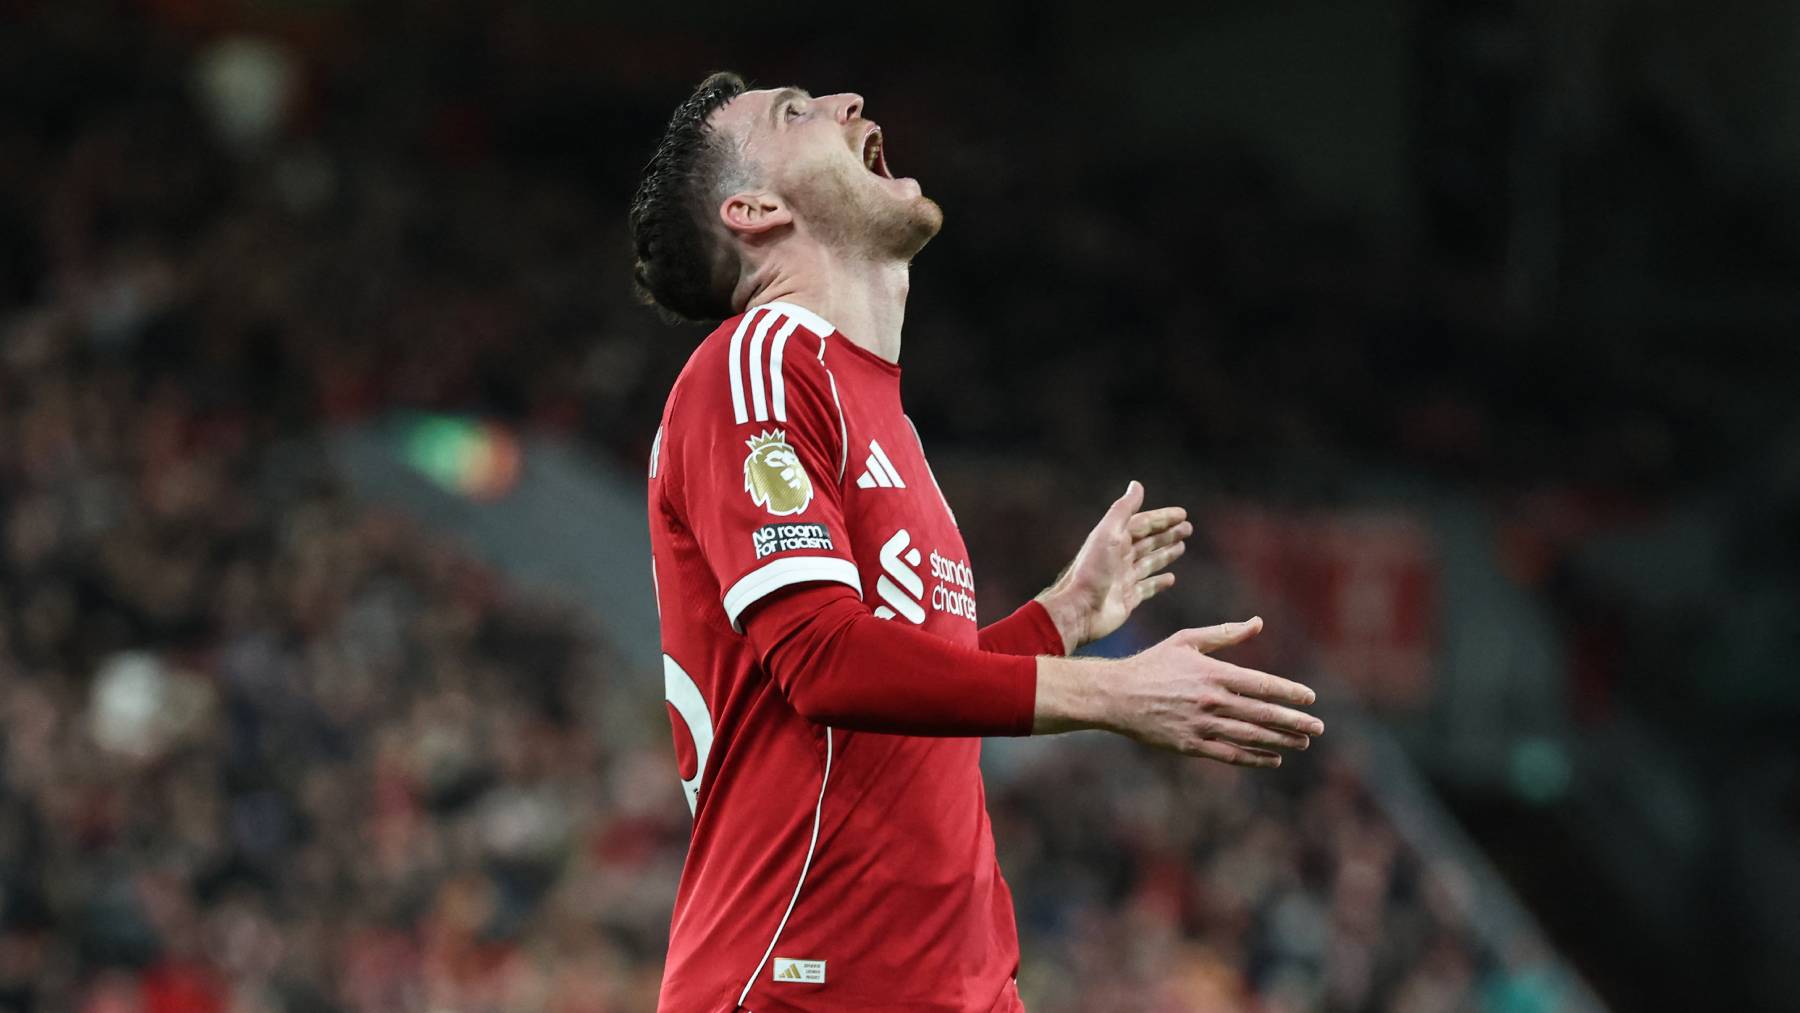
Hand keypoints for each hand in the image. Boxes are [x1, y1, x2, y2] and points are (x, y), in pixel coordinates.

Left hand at [1037, 481, 1191, 651]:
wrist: (1079, 609)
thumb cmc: (1092, 570)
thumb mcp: (1107, 534)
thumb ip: (1123, 510)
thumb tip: (1137, 485)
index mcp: (1114, 540)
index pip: (1143, 524)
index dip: (1162, 518)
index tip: (1183, 514)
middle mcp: (1119, 557)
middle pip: (1148, 541)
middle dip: (1167, 534)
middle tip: (1188, 528)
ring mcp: (1123, 579)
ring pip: (1149, 562)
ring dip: (1165, 553)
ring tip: (1182, 546)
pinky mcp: (1127, 599)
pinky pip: (1147, 587)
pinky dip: (1159, 582)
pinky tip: (1171, 578)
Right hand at [1085, 617, 1322, 766]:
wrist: (1115, 695)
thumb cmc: (1152, 663)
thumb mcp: (1187, 640)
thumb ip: (1224, 634)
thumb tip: (1258, 623)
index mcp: (1213, 673)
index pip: (1262, 684)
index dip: (1289, 692)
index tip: (1310, 698)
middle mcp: (1210, 700)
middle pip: (1262, 714)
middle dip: (1294, 721)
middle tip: (1318, 727)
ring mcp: (1200, 725)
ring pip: (1250, 736)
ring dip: (1280, 741)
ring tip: (1302, 743)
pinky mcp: (1189, 745)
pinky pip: (1229, 755)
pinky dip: (1254, 758)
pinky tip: (1273, 758)